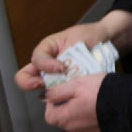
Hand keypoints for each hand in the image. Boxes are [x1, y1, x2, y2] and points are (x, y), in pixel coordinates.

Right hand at [15, 12, 131, 92]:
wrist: (106, 41)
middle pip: (24, 78)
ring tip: (62, 90)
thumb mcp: (76, 37)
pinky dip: (63, 95)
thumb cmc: (89, 36)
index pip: (35, 60)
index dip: (45, 66)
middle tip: (44, 85)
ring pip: (40, 89)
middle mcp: (45, 65)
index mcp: (46, 50)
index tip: (61, 68)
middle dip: (30, 84)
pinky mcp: (64, 85)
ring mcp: (53, 77)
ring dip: (49, 91)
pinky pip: (57, 94)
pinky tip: (72, 93)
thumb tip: (61, 69)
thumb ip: (66, 52)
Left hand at [43, 73, 105, 131]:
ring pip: (76, 121)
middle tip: (80, 92)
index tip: (64, 92)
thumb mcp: (76, 85)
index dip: (53, 103)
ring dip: (79, 111)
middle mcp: (73, 128)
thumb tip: (43, 97)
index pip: (49, 115)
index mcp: (64, 118)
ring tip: (92, 97)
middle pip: (62, 118)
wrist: (128, 103)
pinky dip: (90, 115)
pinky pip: (88, 123)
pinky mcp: (98, 131)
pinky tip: (100, 105)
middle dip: (67, 106)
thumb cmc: (100, 92)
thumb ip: (57, 92)